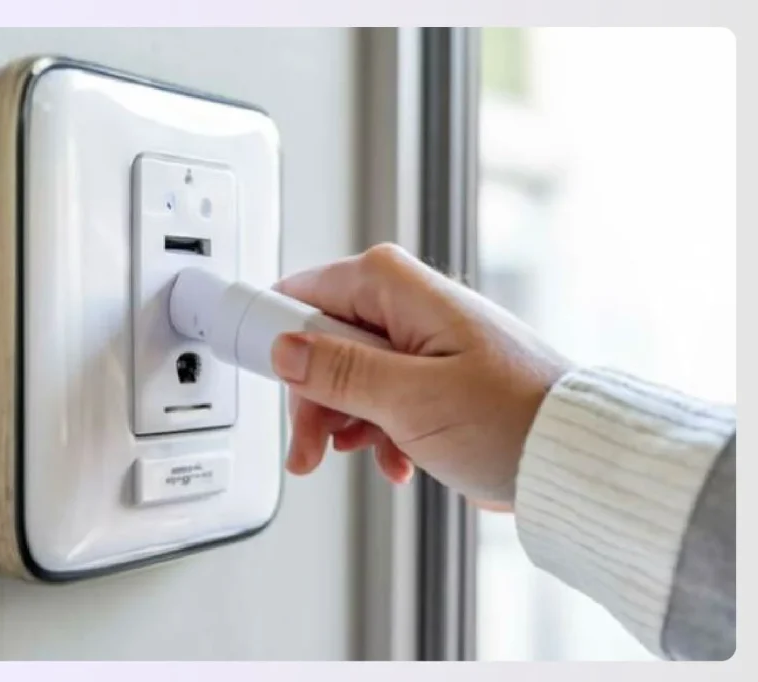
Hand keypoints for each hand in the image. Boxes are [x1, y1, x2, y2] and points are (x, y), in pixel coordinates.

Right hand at [271, 243, 570, 510]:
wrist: (569, 457)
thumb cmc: (513, 419)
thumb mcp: (409, 398)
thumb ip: (339, 371)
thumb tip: (285, 349)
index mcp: (397, 287)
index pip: (305, 291)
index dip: (276, 334)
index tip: (260, 372)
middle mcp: (406, 304)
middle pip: (320, 341)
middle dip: (312, 398)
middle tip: (308, 445)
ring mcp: (418, 341)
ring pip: (345, 374)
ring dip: (345, 421)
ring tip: (364, 454)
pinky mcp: (430, 375)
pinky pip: (378, 396)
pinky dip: (377, 431)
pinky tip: (396, 458)